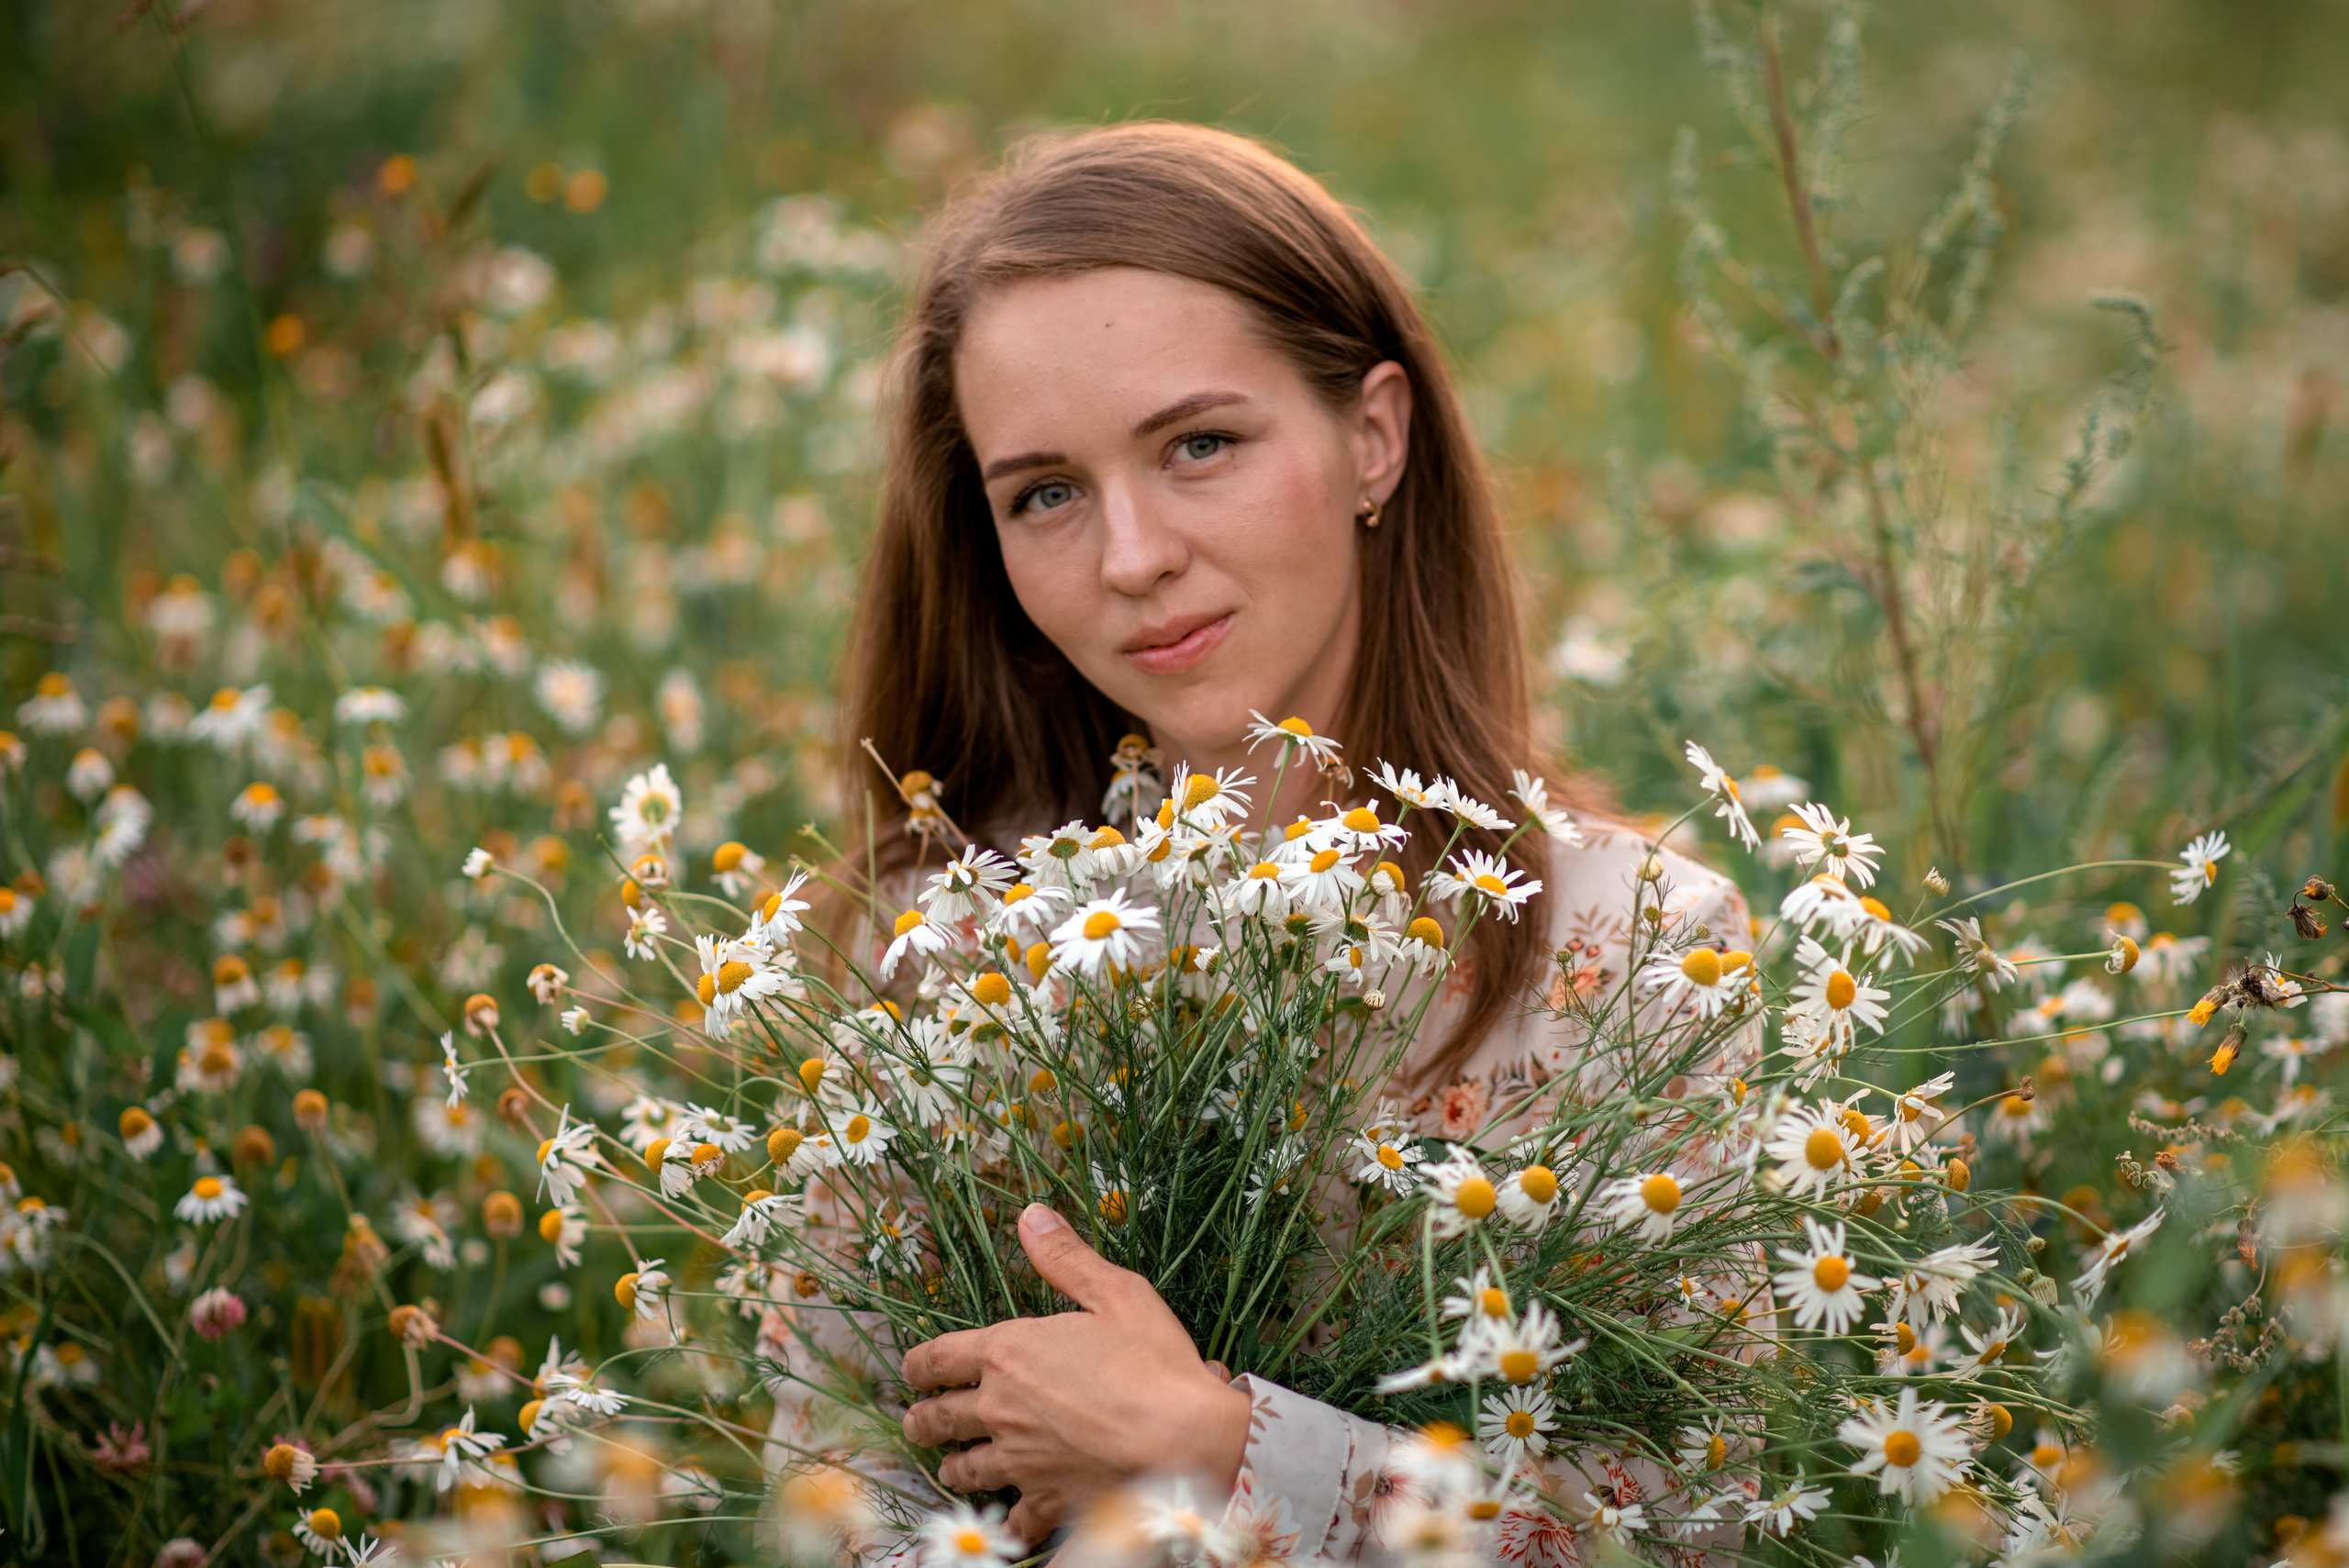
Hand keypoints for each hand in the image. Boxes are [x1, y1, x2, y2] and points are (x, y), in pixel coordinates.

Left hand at [900, 1203, 1249, 1541]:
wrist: (1185, 1439)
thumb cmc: (1154, 1362)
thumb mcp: (1115, 1292)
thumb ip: (1066, 1258)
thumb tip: (1030, 1216)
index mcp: (1008, 1353)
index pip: (938, 1358)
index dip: (918, 1364)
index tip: (912, 1371)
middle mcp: (1000, 1409)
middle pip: (938, 1419)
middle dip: (922, 1420)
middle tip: (917, 1423)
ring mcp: (1019, 1461)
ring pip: (964, 1469)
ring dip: (953, 1467)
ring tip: (950, 1468)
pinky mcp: (1045, 1500)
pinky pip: (1010, 1519)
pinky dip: (1004, 1521)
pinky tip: (1005, 1521)